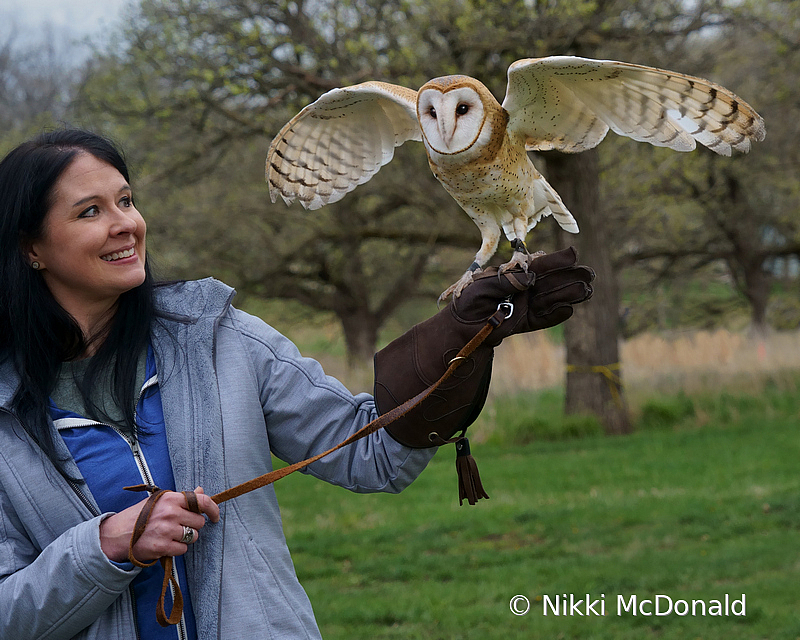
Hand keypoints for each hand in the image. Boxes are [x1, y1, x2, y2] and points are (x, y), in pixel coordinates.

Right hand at [99, 487, 219, 563]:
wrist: (116, 534)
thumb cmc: (140, 516)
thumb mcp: (160, 501)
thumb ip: (182, 498)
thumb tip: (201, 491)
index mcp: (171, 498)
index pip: (202, 501)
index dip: (213, 509)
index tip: (215, 517)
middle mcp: (170, 513)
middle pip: (199, 522)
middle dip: (193, 526)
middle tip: (179, 526)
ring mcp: (167, 530)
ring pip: (193, 536)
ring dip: (185, 538)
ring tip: (170, 535)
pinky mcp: (162, 546)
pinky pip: (183, 549)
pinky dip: (177, 549)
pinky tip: (165, 544)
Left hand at [450, 246, 593, 345]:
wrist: (463, 325)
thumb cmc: (469, 299)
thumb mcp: (481, 285)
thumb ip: (503, 281)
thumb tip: (528, 279)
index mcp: (516, 273)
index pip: (539, 265)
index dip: (556, 260)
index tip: (573, 255)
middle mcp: (525, 287)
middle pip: (551, 281)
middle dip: (571, 277)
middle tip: (590, 274)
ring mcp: (527, 305)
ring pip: (551, 298)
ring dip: (568, 294)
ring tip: (586, 291)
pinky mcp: (525, 322)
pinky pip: (543, 319)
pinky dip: (555, 315)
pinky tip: (569, 310)